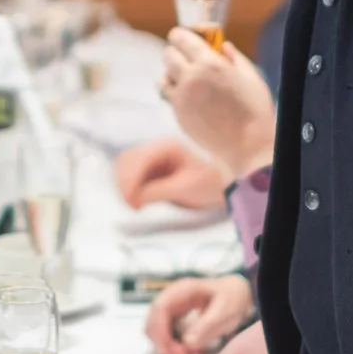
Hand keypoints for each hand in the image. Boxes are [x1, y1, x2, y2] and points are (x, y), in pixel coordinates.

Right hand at [114, 138, 230, 211]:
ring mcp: (154, 156)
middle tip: (133, 206)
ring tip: (134, 204)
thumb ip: (157, 191)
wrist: (227, 183)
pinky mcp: (153, 168)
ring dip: (124, 185)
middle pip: (127, 160)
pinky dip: (129, 186)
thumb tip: (134, 198)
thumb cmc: (211, 182)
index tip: (132, 204)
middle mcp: (157, 147)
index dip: (130, 180)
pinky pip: (132, 174)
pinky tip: (136, 200)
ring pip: (126, 166)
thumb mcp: (185, 188)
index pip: (138, 159)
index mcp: (167, 146)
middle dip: (124, 183)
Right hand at [146, 274, 253, 353]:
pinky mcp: (173, 318)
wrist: (237, 295)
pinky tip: (190, 352)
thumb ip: (207, 325)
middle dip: (163, 343)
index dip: (160, 331)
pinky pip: (164, 335)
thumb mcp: (225, 311)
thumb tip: (187, 342)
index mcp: (183, 290)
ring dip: (167, 347)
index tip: (172, 351)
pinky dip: (172, 347)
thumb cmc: (232, 299)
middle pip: (153, 321)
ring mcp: (171, 307)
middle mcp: (172, 297)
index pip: (160, 308)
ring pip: (156, 331)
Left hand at [160, 30, 275, 178]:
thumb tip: (222, 46)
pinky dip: (174, 91)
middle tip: (187, 57)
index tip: (184, 37)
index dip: (181, 35)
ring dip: (172, 73)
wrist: (248, 145)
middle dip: (176, 52)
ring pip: (163, 76)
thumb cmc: (255, 110)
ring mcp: (181, 97)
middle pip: (168, 54)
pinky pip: (167, 96)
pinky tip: (188, 96)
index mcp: (209, 63)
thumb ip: (234, 57)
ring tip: (186, 78)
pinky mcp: (178, 114)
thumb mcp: (251, 76)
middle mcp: (190, 77)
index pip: (181, 38)